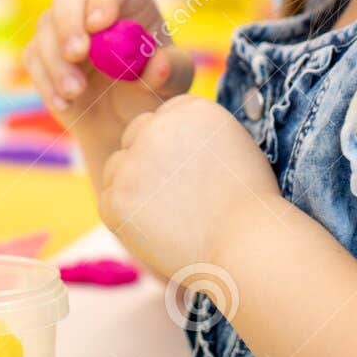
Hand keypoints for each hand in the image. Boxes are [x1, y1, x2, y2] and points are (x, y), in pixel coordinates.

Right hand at [23, 0, 192, 148]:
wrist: (123, 122)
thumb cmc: (153, 92)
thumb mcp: (173, 84)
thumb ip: (172, 71)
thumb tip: (158, 64)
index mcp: (129, 0)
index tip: (99, 25)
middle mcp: (92, 4)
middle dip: (69, 20)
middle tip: (77, 53)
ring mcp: (64, 27)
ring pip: (46, 26)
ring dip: (57, 60)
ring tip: (76, 92)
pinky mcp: (42, 53)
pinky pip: (33, 58)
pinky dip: (46, 81)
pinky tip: (65, 103)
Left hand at [99, 94, 278, 279]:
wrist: (246, 248)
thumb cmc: (247, 206)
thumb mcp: (230, 147)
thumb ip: (193, 134)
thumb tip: (165, 138)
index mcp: (189, 109)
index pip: (163, 117)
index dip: (176, 147)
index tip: (194, 173)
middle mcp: (157, 126)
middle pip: (135, 135)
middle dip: (149, 161)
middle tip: (179, 198)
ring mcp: (133, 162)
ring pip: (116, 167)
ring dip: (133, 186)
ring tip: (173, 216)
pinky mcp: (117, 197)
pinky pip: (109, 201)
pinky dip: (127, 218)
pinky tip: (159, 231)